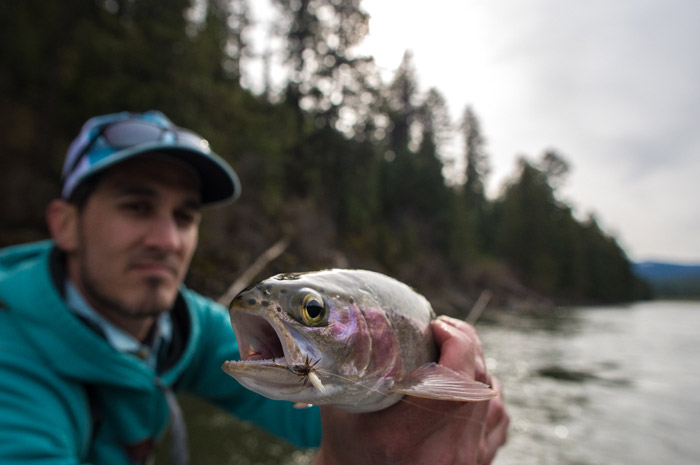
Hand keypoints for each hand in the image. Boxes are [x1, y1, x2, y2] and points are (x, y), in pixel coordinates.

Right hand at [313, 316, 508, 464]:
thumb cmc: (348, 439)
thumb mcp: (342, 403)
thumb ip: (358, 364)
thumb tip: (368, 316)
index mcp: (405, 438)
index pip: (455, 380)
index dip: (456, 342)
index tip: (436, 326)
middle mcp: (442, 454)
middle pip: (477, 382)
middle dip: (465, 345)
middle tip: (442, 330)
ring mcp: (466, 461)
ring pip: (492, 396)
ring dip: (476, 367)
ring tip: (451, 354)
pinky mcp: (480, 463)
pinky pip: (498, 417)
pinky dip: (486, 393)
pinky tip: (465, 384)